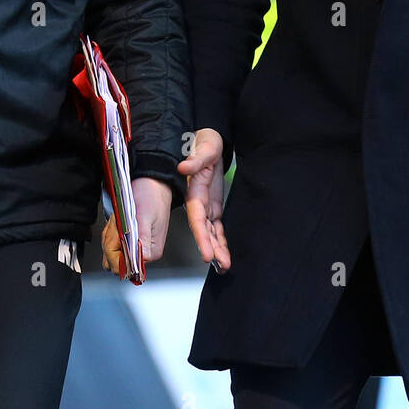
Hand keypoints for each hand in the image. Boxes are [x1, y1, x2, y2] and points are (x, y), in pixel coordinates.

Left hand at [100, 178, 171, 276]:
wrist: (152, 183)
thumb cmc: (151, 197)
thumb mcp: (145, 216)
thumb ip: (141, 239)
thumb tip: (139, 260)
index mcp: (150, 252)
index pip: (125, 266)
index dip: (116, 250)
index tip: (118, 231)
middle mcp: (142, 254)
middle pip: (114, 261)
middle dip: (111, 240)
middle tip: (117, 222)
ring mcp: (134, 247)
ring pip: (110, 251)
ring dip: (110, 233)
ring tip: (118, 218)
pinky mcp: (128, 239)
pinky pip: (111, 242)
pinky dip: (110, 230)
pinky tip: (117, 219)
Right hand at [177, 128, 230, 271]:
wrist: (208, 141)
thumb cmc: (205, 143)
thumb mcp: (204, 148)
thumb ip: (195, 159)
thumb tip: (183, 167)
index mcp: (195, 192)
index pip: (198, 218)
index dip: (202, 236)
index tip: (207, 255)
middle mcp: (199, 203)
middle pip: (205, 230)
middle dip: (212, 248)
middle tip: (221, 266)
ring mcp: (206, 206)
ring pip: (211, 232)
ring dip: (218, 249)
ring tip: (225, 267)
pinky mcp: (214, 206)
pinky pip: (218, 226)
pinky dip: (221, 240)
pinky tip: (225, 256)